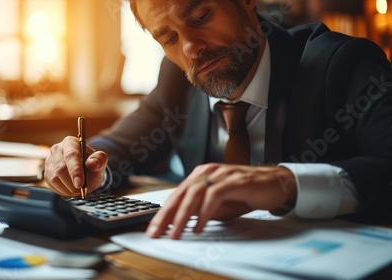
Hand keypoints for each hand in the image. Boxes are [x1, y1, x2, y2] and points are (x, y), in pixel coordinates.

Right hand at [45, 136, 107, 196]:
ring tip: (78, 190)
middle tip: (82, 190)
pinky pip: (51, 184)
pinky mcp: (46, 172)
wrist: (85, 171)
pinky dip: (62, 190)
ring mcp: (49, 161)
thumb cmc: (92, 165)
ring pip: (54, 178)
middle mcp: (57, 149)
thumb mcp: (100, 162)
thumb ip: (100, 160)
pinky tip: (70, 189)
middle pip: (61, 168)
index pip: (71, 155)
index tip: (80, 184)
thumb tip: (92, 164)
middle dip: (72, 183)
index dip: (75, 170)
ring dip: (67, 188)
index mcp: (71, 142)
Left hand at [146, 163, 296, 238]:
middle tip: (158, 232)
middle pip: (180, 194)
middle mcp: (207, 172)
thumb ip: (201, 209)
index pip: (176, 195)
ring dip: (183, 216)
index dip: (163, 213)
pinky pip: (213, 196)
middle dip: (166, 215)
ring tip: (176, 233)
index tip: (154, 229)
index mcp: (200, 176)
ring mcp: (219, 174)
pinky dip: (204, 212)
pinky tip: (199, 226)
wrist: (275, 183)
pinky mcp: (233, 180)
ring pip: (194, 195)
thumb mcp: (219, 204)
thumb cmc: (246, 193)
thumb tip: (184, 221)